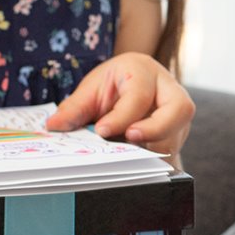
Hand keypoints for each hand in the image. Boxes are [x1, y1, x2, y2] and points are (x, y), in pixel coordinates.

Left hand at [45, 52, 194, 161]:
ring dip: (153, 148)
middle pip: (179, 109)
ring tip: (126, 156)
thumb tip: (54, 126)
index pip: (140, 96)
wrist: (130, 84)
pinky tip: (135, 163)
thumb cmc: (112, 85)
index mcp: (144, 71)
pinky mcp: (179, 131)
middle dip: (156, 129)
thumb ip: (74, 108)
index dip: (122, 116)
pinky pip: (173, 148)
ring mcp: (178, 112)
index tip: (102, 131)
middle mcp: (169, 88)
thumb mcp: (91, 90)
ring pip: (178, 133)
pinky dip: (154, 158)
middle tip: (131, 140)